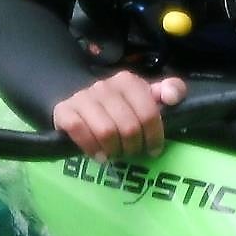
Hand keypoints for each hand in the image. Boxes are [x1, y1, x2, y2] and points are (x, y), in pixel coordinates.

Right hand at [51, 71, 188, 162]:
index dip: (154, 136)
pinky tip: (99, 155)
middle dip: (134, 146)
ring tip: (116, 154)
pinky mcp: (64, 110)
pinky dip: (91, 147)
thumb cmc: (122, 106)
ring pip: (105, 131)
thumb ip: (170, 90)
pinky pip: (79, 130)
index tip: (154, 149)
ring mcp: (82, 97)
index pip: (148, 113)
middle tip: (132, 152)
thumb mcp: (147, 97)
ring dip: (114, 149)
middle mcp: (104, 86)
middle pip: (128, 127)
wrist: (83, 105)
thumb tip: (172, 97)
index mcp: (127, 81)